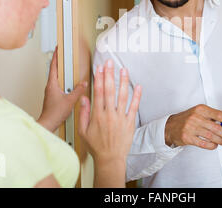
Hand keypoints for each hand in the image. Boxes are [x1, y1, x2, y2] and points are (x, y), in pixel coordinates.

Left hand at [37, 47, 87, 131]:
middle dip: (59, 61)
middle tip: (63, 54)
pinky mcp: (53, 96)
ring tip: (68, 67)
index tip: (58, 48)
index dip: (56, 56)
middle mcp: (50, 87)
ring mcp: (51, 92)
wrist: (48, 123)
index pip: (53, 66)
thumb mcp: (70, 100)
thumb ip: (78, 90)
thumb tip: (83, 83)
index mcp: (52, 84)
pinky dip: (63, 81)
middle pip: (54, 70)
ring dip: (62, 72)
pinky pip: (58, 85)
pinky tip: (69, 84)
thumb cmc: (54, 113)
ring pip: (56, 78)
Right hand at [78, 59, 141, 186]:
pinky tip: (138, 86)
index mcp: (97, 115)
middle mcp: (109, 114)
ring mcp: (120, 118)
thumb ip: (83, 114)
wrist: (110, 159)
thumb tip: (84, 98)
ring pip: (122, 96)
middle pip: (109, 90)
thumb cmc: (96, 146)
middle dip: (109, 75)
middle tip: (110, 63)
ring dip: (123, 81)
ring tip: (123, 70)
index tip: (99, 68)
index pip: (98, 92)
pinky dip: (136, 96)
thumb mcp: (83, 131)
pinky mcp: (130, 122)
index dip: (98, 78)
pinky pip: (134, 107)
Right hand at [164, 104, 221, 149]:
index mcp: (201, 109)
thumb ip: (213, 118)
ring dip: (221, 141)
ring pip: (212, 136)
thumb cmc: (187, 120)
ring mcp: (191, 127)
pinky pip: (204, 144)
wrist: (170, 127)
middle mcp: (196, 117)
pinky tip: (215, 145)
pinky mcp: (187, 137)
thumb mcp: (199, 113)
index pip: (219, 115)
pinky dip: (212, 145)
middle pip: (217, 128)